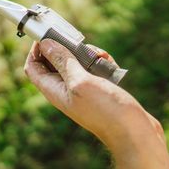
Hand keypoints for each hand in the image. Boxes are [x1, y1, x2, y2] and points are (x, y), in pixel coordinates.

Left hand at [24, 39, 168, 168]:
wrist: (135, 132)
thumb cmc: (106, 111)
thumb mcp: (80, 81)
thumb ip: (62, 61)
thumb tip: (45, 44)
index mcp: (55, 90)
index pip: (33, 67)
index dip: (36, 50)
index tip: (47, 35)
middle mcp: (66, 90)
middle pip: (55, 62)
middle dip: (66, 48)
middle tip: (78, 43)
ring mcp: (84, 90)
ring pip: (78, 62)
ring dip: (88, 54)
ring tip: (100, 56)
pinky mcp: (100, 89)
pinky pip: (95, 69)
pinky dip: (101, 62)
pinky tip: (109, 64)